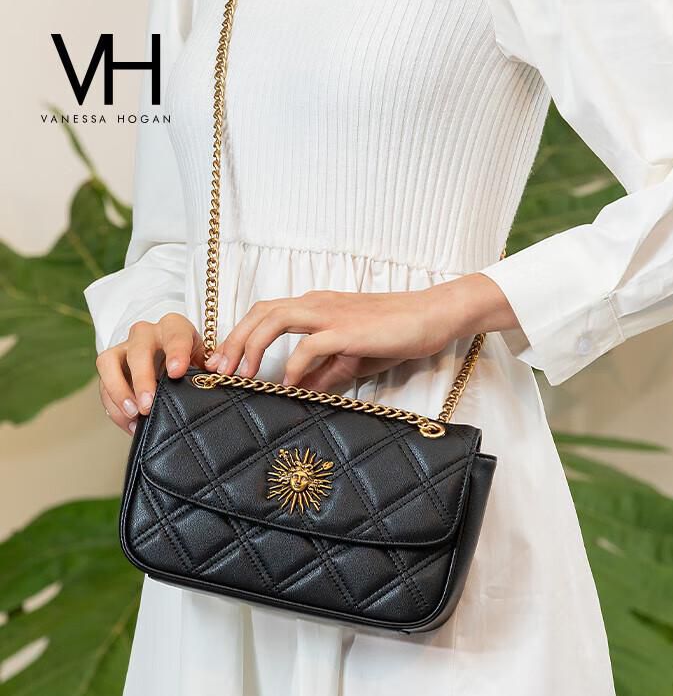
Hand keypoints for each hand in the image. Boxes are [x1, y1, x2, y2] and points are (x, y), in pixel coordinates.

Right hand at [95, 313, 202, 434]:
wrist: (172, 360)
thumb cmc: (191, 360)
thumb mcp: (205, 360)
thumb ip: (211, 366)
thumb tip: (217, 371)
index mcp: (174, 328)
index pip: (175, 335)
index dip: (176, 352)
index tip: (177, 372)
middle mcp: (147, 333)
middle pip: (138, 350)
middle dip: (142, 378)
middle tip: (148, 404)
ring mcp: (124, 348)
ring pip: (109, 361)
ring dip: (118, 390)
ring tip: (134, 413)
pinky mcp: (111, 365)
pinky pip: (103, 384)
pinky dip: (114, 406)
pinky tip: (130, 422)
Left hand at [205, 274, 517, 391]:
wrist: (431, 316)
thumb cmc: (395, 334)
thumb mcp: (352, 357)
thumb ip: (323, 372)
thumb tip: (297, 391)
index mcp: (316, 307)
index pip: (266, 314)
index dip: (240, 335)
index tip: (224, 362)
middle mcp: (317, 304)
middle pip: (260, 313)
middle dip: (234, 340)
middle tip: (217, 370)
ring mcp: (331, 313)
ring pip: (274, 319)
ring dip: (251, 346)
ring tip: (240, 374)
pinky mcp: (348, 329)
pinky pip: (310, 345)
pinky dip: (294, 365)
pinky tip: (288, 384)